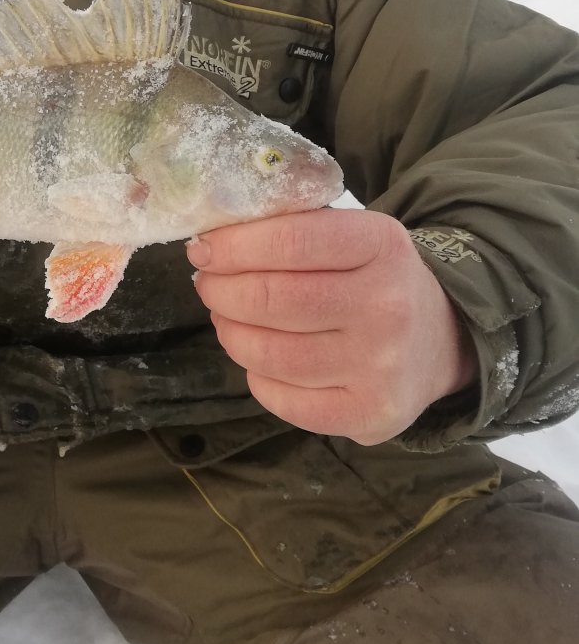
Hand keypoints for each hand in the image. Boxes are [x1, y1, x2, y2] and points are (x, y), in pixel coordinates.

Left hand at [187, 209, 475, 443]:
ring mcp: (380, 366)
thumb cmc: (374, 279)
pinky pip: (280, 397)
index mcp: (382, 245)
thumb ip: (293, 229)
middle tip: (208, 284)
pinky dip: (255, 375)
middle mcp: (387, 307)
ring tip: (227, 318)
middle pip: (271, 299)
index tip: (203, 249)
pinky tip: (260, 358)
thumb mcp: (353, 235)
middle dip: (220, 290)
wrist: (440, 341)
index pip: (290, 241)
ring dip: (230, 331)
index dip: (232, 246)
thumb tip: (213, 240)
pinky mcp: (369, 413)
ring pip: (268, 352)